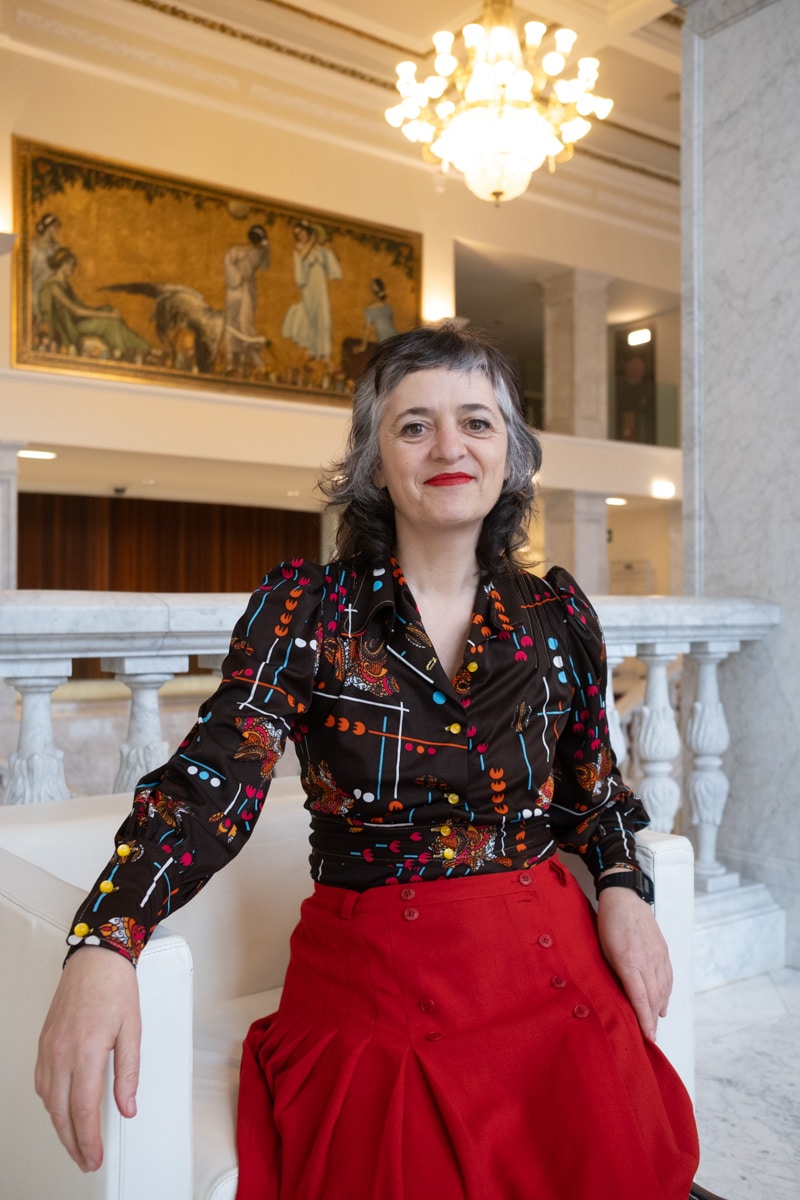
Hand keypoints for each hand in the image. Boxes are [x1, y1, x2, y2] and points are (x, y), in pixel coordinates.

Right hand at [35, 946, 140, 1171]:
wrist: (95, 958)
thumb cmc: (115, 987)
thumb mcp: (133, 1030)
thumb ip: (129, 1073)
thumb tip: (127, 1107)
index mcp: (87, 1051)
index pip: (83, 1110)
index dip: (88, 1140)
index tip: (94, 1156)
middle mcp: (62, 1053)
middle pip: (61, 1113)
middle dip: (73, 1143)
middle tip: (86, 1159)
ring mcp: (49, 1048)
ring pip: (48, 1101)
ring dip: (60, 1126)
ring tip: (76, 1141)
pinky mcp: (44, 1043)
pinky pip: (42, 1083)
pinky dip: (51, 1103)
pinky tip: (61, 1109)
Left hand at [596, 887, 671, 1040]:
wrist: (624, 898)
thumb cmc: (608, 923)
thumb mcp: (604, 951)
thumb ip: (615, 974)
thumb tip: (621, 998)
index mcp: (630, 962)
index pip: (641, 999)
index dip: (645, 1020)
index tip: (649, 1037)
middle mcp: (648, 961)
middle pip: (654, 997)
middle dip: (652, 1019)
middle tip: (650, 1036)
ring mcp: (658, 956)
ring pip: (664, 989)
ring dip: (660, 1008)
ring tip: (655, 1023)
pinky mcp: (664, 951)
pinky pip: (668, 978)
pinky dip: (667, 993)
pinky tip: (663, 1004)